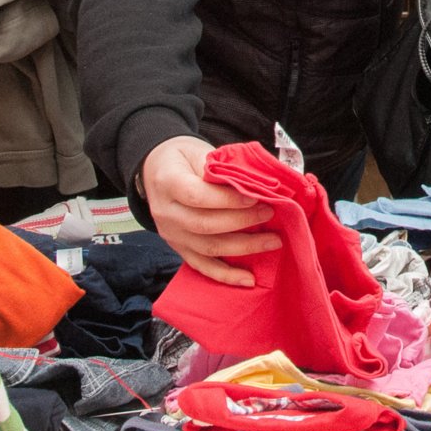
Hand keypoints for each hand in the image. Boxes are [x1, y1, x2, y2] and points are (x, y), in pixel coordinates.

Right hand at [140, 135, 277, 285]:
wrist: (157, 170)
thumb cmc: (183, 158)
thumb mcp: (199, 151)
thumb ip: (222, 168)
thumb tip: (257, 183)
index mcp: (168, 183)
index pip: (197, 196)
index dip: (228, 199)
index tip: (254, 196)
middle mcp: (166, 213)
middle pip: (205, 225)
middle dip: (243, 221)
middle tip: (270, 213)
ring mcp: (171, 235)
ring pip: (208, 248)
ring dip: (244, 247)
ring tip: (273, 241)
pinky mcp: (179, 249)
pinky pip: (203, 266)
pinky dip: (226, 275)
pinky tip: (249, 279)